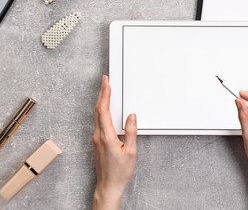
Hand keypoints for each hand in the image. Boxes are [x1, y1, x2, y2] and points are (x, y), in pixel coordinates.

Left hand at [93, 75, 136, 209]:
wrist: (108, 185)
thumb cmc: (120, 172)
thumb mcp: (131, 152)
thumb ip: (131, 132)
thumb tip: (132, 116)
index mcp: (106, 136)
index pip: (103, 110)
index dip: (105, 94)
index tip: (107, 83)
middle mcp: (98, 136)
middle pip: (98, 109)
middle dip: (102, 93)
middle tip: (105, 81)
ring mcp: (96, 139)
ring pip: (96, 115)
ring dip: (101, 101)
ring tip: (106, 91)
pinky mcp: (97, 142)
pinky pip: (97, 121)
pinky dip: (101, 110)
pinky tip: (105, 108)